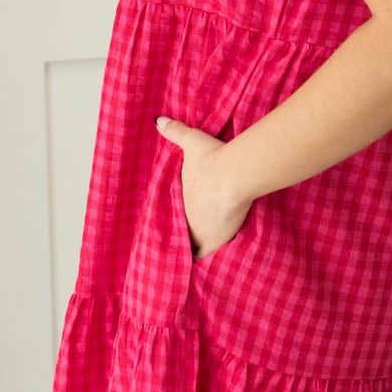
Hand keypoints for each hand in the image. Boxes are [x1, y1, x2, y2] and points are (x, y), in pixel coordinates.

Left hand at [154, 115, 251, 257]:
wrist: (233, 175)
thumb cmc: (212, 159)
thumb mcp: (191, 142)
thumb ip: (175, 131)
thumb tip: (157, 121)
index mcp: (179, 198)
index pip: (172, 213)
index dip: (175, 218)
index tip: (176, 221)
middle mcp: (185, 218)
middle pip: (181, 230)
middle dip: (183, 233)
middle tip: (186, 238)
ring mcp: (199, 231)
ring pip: (191, 246)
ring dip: (193, 248)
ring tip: (192, 258)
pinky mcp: (215, 240)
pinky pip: (205, 257)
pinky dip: (204, 260)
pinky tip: (202, 270)